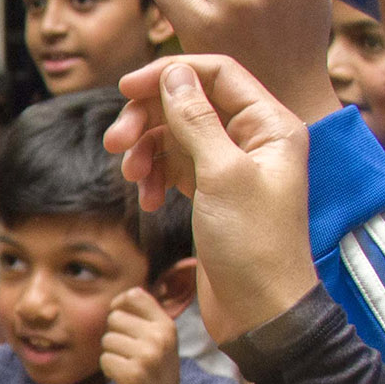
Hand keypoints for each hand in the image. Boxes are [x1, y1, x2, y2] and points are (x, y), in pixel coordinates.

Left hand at [101, 287, 182, 383]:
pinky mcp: (133, 373)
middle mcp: (160, 337)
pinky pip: (104, 359)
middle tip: (128, 354)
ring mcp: (147, 355)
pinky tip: (123, 378)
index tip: (118, 317)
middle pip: (115, 318)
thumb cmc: (154, 374)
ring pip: (107, 339)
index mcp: (167, 325)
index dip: (119, 303)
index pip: (135, 295)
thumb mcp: (160, 342)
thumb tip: (121, 297)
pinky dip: (108, 370)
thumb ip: (145, 319)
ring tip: (128, 366)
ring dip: (111, 354)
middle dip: (114, 335)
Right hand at [107, 56, 318, 341]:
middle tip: (114, 142)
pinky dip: (155, 177)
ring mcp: (231, 167)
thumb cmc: (253, 245)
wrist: (260, 310)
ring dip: (146, 150)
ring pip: (176, 136)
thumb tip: (174, 74)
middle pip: (189, 103)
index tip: (125, 89)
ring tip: (129, 177)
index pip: (216, 73)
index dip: (169, 74)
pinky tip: (147, 201)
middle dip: (148, 118)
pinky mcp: (213, 194)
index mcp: (270, 125)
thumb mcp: (221, 175)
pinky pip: (175, 168)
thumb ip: (196, 119)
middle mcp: (253, 140)